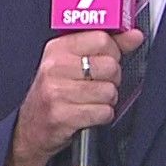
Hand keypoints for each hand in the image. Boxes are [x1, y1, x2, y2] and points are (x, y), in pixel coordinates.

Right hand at [7, 28, 145, 165]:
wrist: (30, 130)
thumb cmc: (55, 94)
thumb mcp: (73, 63)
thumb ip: (106, 47)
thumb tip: (135, 35)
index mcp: (58, 48)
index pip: (101, 39)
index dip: (112, 52)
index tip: (106, 59)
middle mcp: (55, 67)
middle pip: (110, 65)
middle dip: (112, 78)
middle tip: (98, 84)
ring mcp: (57, 92)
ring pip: (109, 91)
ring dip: (107, 100)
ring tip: (92, 100)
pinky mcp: (62, 115)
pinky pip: (103, 112)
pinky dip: (102, 116)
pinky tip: (89, 113)